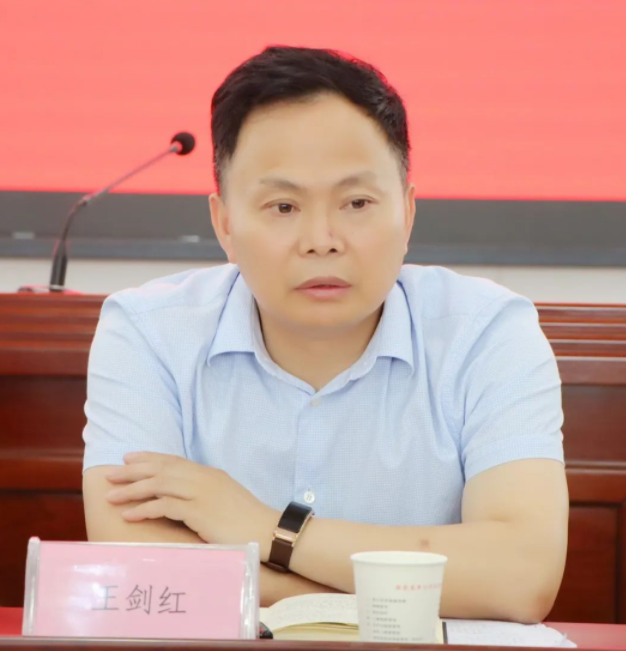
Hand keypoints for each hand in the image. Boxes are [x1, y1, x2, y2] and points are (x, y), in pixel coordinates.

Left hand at [105, 452, 278, 559]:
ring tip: (111, 495)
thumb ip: (205, 491)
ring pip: (158, 484)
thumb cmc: (247, 519)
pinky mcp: (198, 511)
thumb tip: (186, 496)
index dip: (149, 458)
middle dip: (133, 470)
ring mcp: (200, 493)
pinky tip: (129, 515)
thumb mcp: (225, 497)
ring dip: (132, 490)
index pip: (173, 460)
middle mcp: (202, 478)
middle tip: (111, 473)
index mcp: (208, 473)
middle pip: (161, 469)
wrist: (267, 529)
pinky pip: (164, 506)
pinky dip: (144, 509)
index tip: (129, 457)